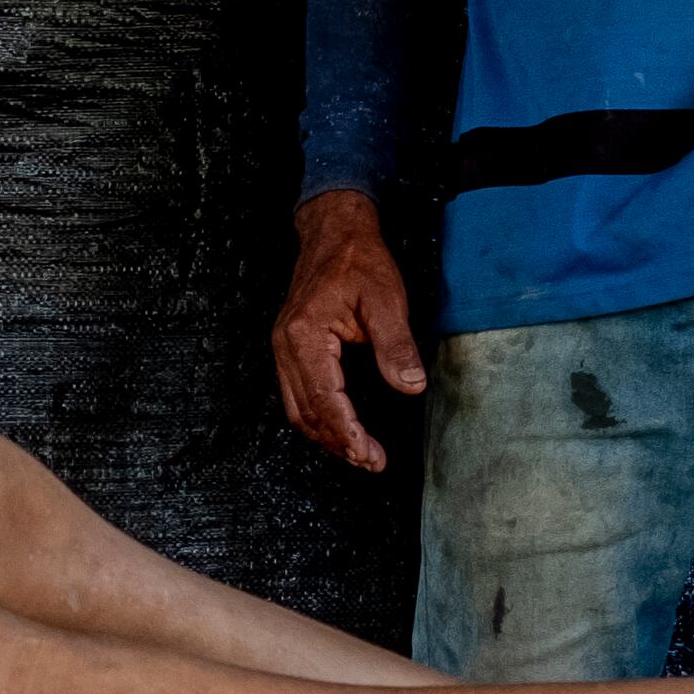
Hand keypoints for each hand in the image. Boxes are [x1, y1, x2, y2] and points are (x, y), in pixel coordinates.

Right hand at [273, 191, 427, 473]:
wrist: (334, 231)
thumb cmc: (359, 260)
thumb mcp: (387, 299)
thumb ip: (396, 345)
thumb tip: (411, 386)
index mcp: (305, 335)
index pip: (324, 400)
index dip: (348, 433)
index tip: (371, 455)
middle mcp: (286, 345)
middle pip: (306, 412)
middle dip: (339, 443)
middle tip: (372, 462)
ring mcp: (283, 347)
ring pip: (297, 409)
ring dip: (327, 436)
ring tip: (360, 453)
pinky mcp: (289, 348)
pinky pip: (297, 395)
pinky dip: (319, 418)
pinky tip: (342, 427)